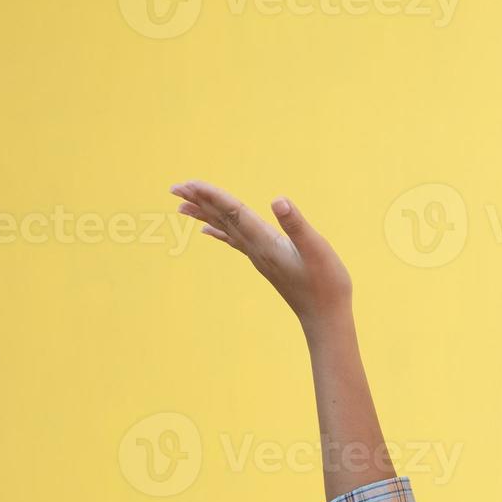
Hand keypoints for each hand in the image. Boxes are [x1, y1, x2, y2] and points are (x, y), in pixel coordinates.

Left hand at [170, 180, 352, 341]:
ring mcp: (259, 257)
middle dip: (199, 202)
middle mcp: (256, 249)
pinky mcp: (265, 262)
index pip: (232, 212)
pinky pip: (234, 242)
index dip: (212, 195)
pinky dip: (219, 232)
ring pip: (225, 230)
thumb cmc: (326, 285)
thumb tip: (278, 200)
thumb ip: (297, 225)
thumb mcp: (317, 250)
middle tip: (174, 187)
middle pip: (222, 219)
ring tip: (182, 205)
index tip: (189, 183)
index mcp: (265, 241)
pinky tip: (207, 230)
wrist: (325, 318)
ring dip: (205, 214)